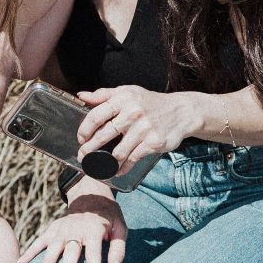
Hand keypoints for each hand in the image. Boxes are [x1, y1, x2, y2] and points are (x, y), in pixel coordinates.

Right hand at [16, 185, 125, 262]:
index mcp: (94, 230)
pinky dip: (30, 252)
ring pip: (53, 247)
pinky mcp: (52, 229)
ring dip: (47, 260)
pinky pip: (39, 241)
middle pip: (71, 252)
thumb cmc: (109, 217)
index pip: (94, 255)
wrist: (91, 194)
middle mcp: (76, 229)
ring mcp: (62, 229)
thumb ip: (118, 251)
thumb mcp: (121, 229)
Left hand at [74, 86, 197, 169]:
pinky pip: (133, 159)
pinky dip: (123, 167)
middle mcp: (133, 113)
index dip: (85, 129)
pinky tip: (118, 170)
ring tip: (99, 165)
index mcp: (123, 99)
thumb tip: (82, 95)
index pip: (96, 115)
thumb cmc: (150, 102)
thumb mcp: (128, 92)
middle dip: (89, 149)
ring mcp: (144, 129)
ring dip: (106, 162)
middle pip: (103, 135)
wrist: (181, 111)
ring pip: (118, 151)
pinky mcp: (153, 143)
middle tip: (83, 156)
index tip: (81, 138)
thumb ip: (104, 95)